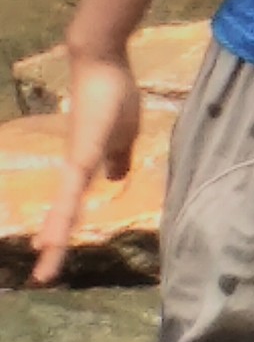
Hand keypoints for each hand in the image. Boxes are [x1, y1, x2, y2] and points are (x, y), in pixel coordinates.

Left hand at [31, 50, 142, 284]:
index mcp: (84, 165)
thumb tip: (115, 178)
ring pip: (64, 206)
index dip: (60, 231)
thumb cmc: (114, 94)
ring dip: (56, 234)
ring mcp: (77, 159)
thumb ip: (118, 157)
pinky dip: (64, 209)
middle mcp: (74, 167)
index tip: (45, 258)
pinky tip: (57, 225)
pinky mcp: (84, 151)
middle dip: (54, 246)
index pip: (70, 205)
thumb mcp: (123, 133)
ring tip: (43, 262)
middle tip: (42, 279)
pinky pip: (73, 188)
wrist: (101, 62)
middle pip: (63, 213)